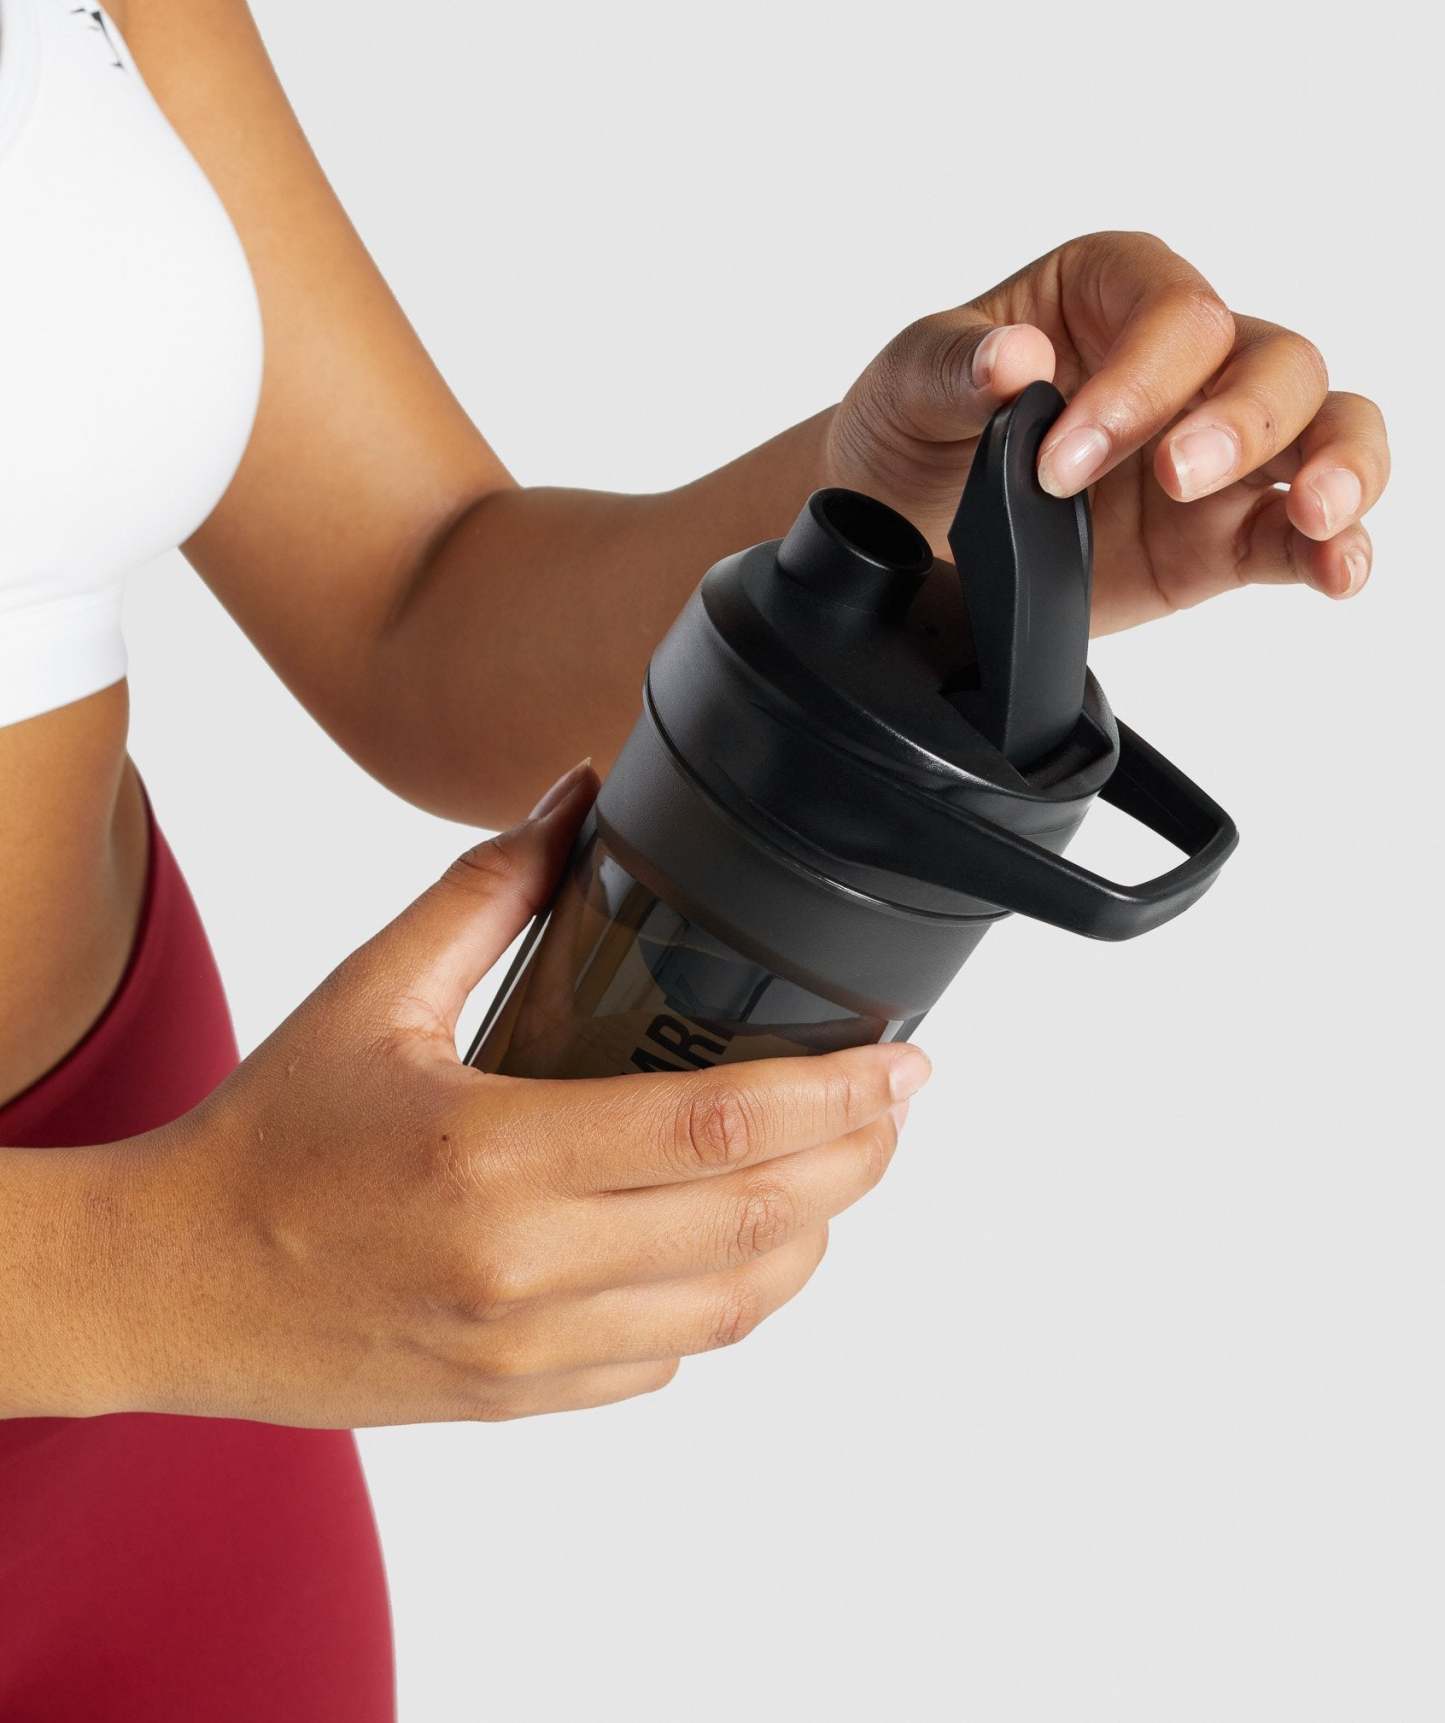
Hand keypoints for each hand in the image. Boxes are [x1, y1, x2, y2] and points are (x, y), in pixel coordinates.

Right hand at [79, 765, 926, 1426]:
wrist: (170, 1284)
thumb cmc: (270, 1134)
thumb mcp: (374, 994)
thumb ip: (488, 889)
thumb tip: (575, 795)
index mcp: (495, 1156)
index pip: (719, 1125)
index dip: (838, 1094)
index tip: (907, 1062)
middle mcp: (525, 1269)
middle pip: (758, 1222)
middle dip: (857, 1160)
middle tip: (895, 1107)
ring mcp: (530, 1351)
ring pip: (734, 1307)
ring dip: (809, 1236)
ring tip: (835, 1170)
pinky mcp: (521, 1399)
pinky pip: (670, 1360)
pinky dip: (725, 1299)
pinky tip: (727, 1243)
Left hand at [824, 230, 1389, 633]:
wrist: (898, 530)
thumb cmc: (912, 429)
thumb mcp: (905, 384)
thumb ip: (954, 369)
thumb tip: (1012, 362)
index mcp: (1111, 291)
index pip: (1175, 311)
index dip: (1139, 382)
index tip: (1062, 460)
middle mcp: (1182, 363)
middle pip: (1273, 362)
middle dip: (1237, 421)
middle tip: (1172, 477)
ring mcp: (1210, 452)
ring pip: (1321, 431)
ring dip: (1333, 469)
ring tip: (1314, 515)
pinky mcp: (1215, 539)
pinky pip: (1295, 536)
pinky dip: (1330, 552)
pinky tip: (1338, 572)